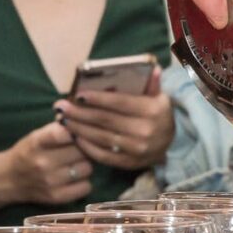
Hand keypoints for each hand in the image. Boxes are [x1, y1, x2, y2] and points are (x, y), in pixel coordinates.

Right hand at [6, 122, 92, 203]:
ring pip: (87, 168)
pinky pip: (86, 187)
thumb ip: (58, 127)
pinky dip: (84, 183)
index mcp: (37, 143)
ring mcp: (50, 182)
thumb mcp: (37, 135)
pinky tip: (74, 179)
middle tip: (78, 150)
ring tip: (75, 164)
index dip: (76, 131)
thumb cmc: (27, 152)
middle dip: (83, 148)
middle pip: (81, 151)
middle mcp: (43, 163)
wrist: (8, 179)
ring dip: (85, 165)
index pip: (65, 133)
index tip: (77, 133)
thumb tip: (81, 119)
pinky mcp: (57, 197)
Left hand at [53, 67, 173, 168]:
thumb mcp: (159, 96)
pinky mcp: (129, 164)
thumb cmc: (157, 114)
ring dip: (79, 129)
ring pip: (101, 138)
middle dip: (80, 113)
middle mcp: (145, 131)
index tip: (77, 94)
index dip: (97, 99)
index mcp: (152, 110)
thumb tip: (153, 68)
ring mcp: (137, 150)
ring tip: (64, 120)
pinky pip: (103, 155)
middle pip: (105, 120)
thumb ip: (152, 83)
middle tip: (61, 106)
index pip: (119, 102)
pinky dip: (87, 146)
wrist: (171, 143)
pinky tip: (75, 136)